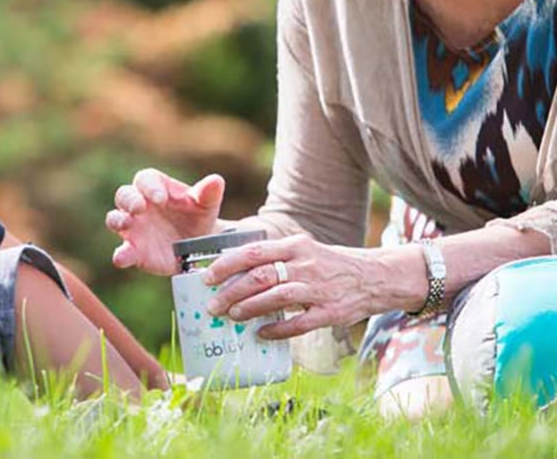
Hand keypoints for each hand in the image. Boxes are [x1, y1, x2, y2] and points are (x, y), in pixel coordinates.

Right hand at [105, 168, 225, 274]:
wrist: (198, 246)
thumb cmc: (198, 217)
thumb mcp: (206, 204)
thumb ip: (209, 193)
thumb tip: (216, 180)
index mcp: (155, 187)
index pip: (145, 179)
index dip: (150, 187)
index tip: (161, 198)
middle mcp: (140, 205)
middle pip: (124, 195)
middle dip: (129, 200)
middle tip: (139, 207)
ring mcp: (134, 228)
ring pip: (115, 219)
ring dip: (118, 220)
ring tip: (126, 224)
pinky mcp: (135, 251)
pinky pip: (123, 251)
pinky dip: (121, 255)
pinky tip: (122, 258)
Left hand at [203, 232, 384, 337]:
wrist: (373, 276)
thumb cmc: (328, 264)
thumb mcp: (303, 250)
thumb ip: (274, 257)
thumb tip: (235, 269)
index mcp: (295, 246)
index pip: (253, 251)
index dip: (227, 264)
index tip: (207, 277)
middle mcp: (305, 264)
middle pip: (260, 275)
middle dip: (232, 291)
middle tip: (212, 306)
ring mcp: (318, 289)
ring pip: (277, 297)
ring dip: (250, 308)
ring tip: (231, 317)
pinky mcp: (330, 312)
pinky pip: (299, 323)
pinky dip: (277, 329)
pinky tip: (261, 334)